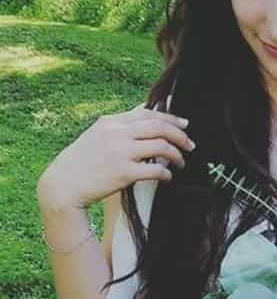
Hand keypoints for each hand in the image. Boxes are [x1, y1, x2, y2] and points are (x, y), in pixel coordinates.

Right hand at [37, 105, 194, 210]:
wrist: (62, 185)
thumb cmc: (81, 162)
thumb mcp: (97, 135)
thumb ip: (120, 126)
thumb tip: (144, 113)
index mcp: (111, 122)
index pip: (148, 113)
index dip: (171, 118)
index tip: (185, 124)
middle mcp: (116, 133)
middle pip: (159, 126)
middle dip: (180, 135)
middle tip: (190, 144)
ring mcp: (120, 152)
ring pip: (162, 146)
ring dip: (177, 155)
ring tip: (181, 162)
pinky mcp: (123, 172)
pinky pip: (156, 170)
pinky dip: (167, 173)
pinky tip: (168, 177)